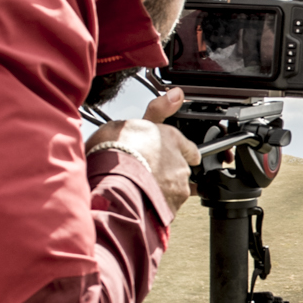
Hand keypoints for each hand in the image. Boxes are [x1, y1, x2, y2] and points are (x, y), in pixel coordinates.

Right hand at [90, 86, 199, 213]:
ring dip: (162, 190)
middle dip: (166, 172)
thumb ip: (157, 111)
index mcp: (173, 139)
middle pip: (179, 170)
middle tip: (143, 172)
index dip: (181, 153)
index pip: (189, 148)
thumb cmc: (114, 150)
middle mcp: (180, 163)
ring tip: (139, 189)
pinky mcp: (172, 208)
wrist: (112, 182)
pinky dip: (156, 206)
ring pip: (174, 189)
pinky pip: (166, 207)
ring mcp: (178, 187)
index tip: (172, 158)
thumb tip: (177, 94)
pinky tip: (141, 203)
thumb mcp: (130, 121)